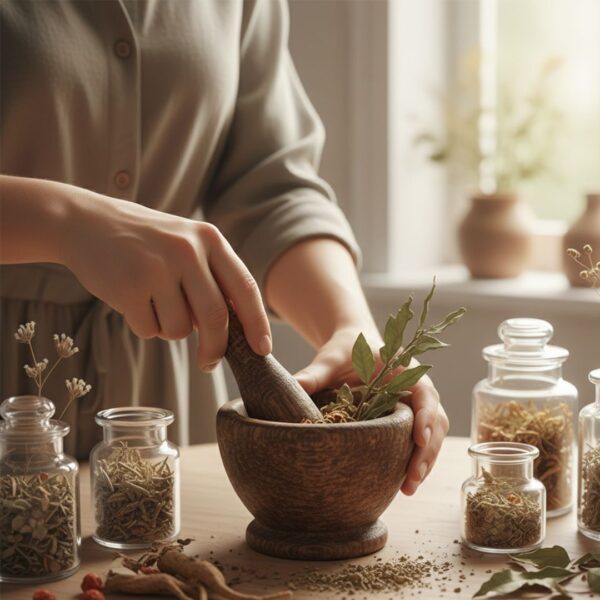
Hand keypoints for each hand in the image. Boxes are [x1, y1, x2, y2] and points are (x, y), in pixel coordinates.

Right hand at [61, 188, 271, 369]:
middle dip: (215, 348)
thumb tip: (238, 331)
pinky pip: (149, 330)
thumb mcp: (187, 244)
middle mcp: (187, 250)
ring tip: (153, 300)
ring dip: (169, 329)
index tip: (262, 350)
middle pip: (217, 318)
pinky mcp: (128, 287)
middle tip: (208, 362)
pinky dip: (144, 325)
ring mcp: (156, 268)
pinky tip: (132, 298)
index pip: (245, 289)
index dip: (257, 324)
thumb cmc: (147, 242)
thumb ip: (214, 279)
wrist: (86, 222)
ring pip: (180, 330)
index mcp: (209, 239)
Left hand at [295, 327, 448, 494]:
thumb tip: (294, 386)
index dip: (426, 417)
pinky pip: (417, 444)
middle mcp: (418, 391)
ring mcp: (415, 408)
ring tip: (407, 489)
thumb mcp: (332, 359)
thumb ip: (316, 373)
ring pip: (430, 438)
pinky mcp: (406, 422)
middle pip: (435, 422)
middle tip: (411, 477)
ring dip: (423, 462)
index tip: (418, 438)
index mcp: (408, 371)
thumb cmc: (346, 350)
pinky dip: (413, 463)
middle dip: (427, 451)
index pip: (426, 395)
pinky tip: (401, 485)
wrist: (352, 347)